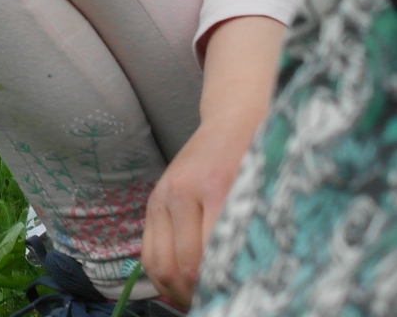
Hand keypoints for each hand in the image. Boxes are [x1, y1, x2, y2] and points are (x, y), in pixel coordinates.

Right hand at [142, 111, 257, 306]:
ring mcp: (162, 198)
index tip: (239, 302)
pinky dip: (162, 278)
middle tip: (223, 306)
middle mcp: (181, 194)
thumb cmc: (260, 159)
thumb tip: (254, 283)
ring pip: (158, 264)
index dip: (225, 289)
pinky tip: (183, 289)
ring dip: (178, 293)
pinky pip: (148, 252)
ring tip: (201, 303)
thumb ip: (259, 232)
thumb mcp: (269, 192)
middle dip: (201, 296)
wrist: (234, 119)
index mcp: (216, 190)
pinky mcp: (153, 203)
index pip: (212, 259)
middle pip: (182, 266)